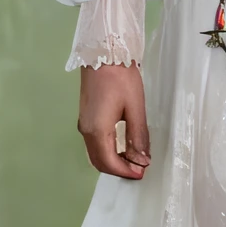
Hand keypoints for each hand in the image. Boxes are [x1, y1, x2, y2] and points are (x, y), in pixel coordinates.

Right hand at [78, 61, 150, 178]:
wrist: (103, 53)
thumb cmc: (121, 78)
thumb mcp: (135, 108)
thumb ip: (138, 136)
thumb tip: (142, 160)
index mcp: (98, 131)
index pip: (109, 163)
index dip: (126, 172)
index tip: (142, 173)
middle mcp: (86, 131)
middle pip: (99, 162)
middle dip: (119, 169)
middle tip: (139, 169)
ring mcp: (83, 124)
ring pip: (95, 154)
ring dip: (113, 161)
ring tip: (134, 159)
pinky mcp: (85, 118)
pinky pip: (94, 144)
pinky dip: (107, 152)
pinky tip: (122, 147)